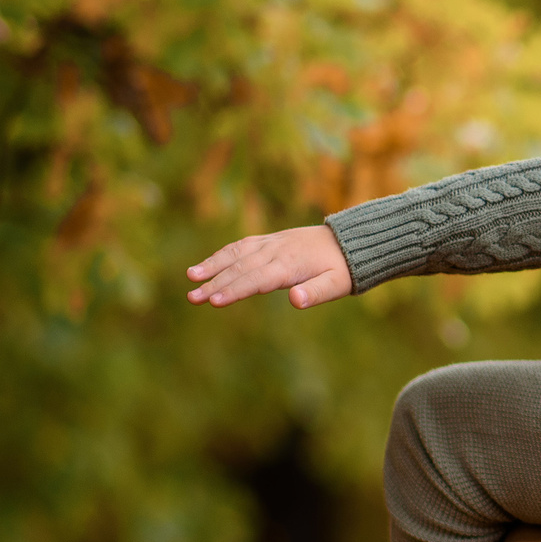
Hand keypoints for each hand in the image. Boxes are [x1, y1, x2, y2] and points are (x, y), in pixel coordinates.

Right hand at [185, 224, 353, 309]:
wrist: (349, 240)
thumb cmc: (343, 268)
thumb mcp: (337, 285)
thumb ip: (317, 293)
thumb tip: (296, 300)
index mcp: (290, 265)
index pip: (257, 279)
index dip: (235, 290)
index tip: (214, 301)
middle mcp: (276, 251)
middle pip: (241, 268)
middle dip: (215, 283)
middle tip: (192, 298)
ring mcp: (271, 243)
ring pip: (237, 253)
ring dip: (212, 265)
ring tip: (190, 277)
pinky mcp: (270, 240)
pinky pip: (242, 246)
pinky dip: (222, 254)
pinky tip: (207, 265)